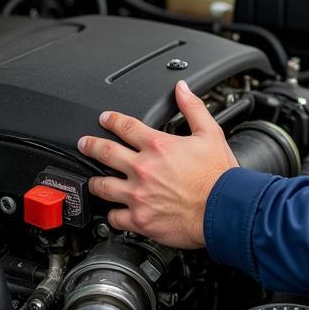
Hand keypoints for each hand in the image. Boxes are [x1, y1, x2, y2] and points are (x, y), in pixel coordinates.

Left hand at [78, 80, 237, 248]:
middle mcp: (143, 169)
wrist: (223, 209)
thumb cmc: (219, 175)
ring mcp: (138, 195)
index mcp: (158, 146)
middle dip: (91, 145)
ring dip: (95, 181)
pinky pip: (113, 217)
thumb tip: (182, 89)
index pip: (126, 126)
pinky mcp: (139, 219)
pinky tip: (114, 211)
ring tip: (93, 179)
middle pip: (105, 152)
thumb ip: (193, 108)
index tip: (105, 119)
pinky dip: (112, 213)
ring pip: (102, 186)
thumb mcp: (210, 133)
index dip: (112, 120)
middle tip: (84, 143)